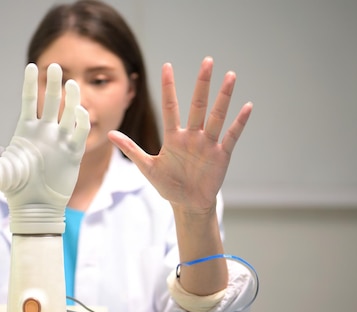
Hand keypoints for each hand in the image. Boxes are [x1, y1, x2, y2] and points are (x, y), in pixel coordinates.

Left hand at [0, 63, 89, 233]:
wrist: (36, 208)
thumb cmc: (13, 191)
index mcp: (25, 131)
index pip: (30, 101)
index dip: (31, 84)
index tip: (32, 66)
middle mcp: (45, 132)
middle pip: (51, 101)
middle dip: (53, 84)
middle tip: (54, 66)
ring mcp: (61, 141)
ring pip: (69, 112)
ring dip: (71, 98)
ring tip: (72, 84)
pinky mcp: (74, 152)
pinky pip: (81, 131)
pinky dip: (82, 120)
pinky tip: (79, 112)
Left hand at [109, 57, 251, 212]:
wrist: (188, 204)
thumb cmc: (168, 185)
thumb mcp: (147, 167)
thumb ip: (131, 149)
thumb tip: (109, 134)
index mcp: (174, 137)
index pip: (170, 107)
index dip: (169, 87)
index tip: (167, 66)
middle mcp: (192, 136)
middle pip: (198, 105)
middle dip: (202, 83)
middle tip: (208, 61)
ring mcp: (208, 144)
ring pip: (216, 116)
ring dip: (224, 97)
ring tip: (230, 76)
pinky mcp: (221, 155)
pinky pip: (231, 136)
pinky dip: (239, 122)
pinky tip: (247, 106)